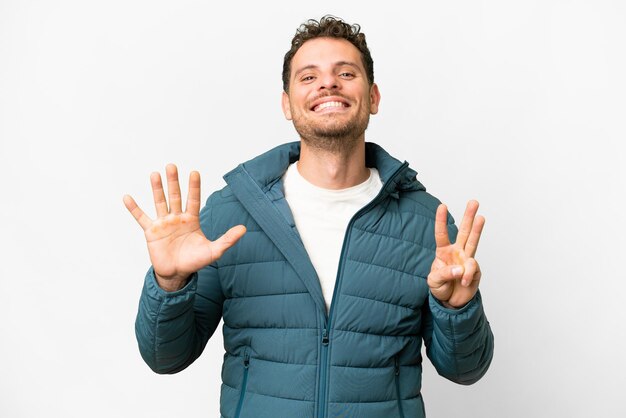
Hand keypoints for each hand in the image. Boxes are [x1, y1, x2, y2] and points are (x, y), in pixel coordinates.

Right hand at [123, 164, 245, 290]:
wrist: (177, 274)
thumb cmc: (195, 261)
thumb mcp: (214, 251)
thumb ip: (227, 239)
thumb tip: (244, 229)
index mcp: (192, 220)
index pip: (193, 199)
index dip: (194, 187)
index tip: (194, 172)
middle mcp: (177, 218)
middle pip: (175, 196)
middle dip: (174, 182)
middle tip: (172, 166)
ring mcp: (163, 223)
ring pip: (159, 202)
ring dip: (156, 189)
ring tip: (155, 174)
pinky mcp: (151, 232)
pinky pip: (141, 218)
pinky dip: (134, 208)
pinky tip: (127, 197)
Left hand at [428, 200, 484, 308]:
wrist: (451, 302)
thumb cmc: (440, 287)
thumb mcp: (434, 281)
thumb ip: (445, 273)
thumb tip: (460, 268)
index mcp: (443, 252)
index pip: (441, 234)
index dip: (441, 220)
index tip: (442, 206)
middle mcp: (457, 252)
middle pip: (463, 232)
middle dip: (469, 217)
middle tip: (474, 202)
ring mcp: (467, 260)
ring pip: (473, 242)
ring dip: (477, 229)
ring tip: (481, 217)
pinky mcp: (475, 271)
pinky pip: (472, 269)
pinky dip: (466, 276)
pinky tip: (463, 282)